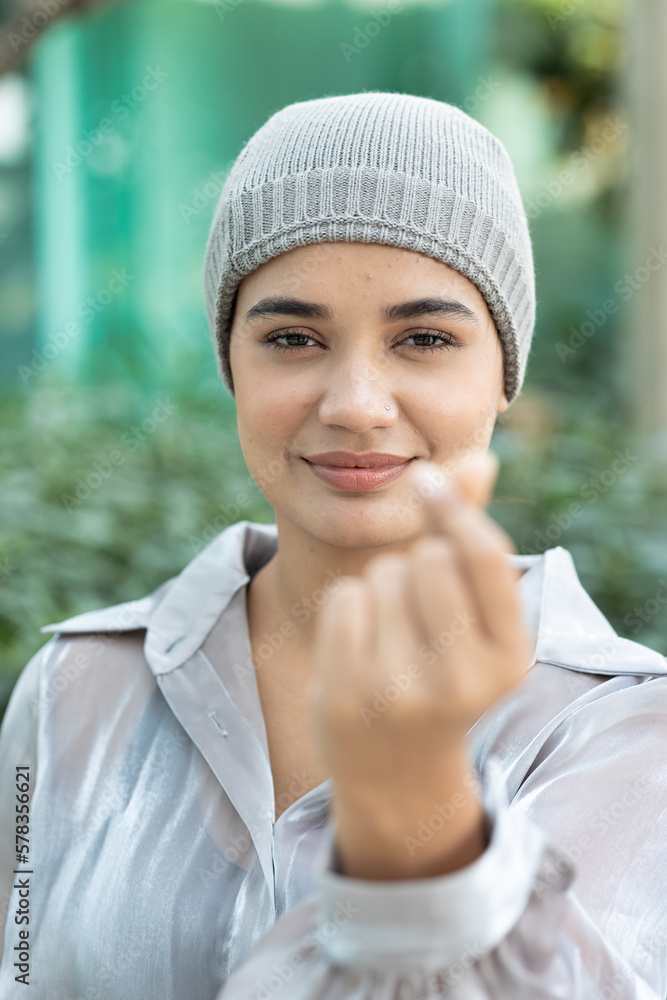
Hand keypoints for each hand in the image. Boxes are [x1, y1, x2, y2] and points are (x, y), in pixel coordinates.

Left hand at [309, 450, 531, 878]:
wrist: (395, 769)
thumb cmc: (441, 670)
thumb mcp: (472, 617)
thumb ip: (470, 536)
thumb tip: (479, 458)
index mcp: (509, 658)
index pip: (483, 556)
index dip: (453, 506)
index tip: (423, 475)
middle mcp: (463, 681)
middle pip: (426, 558)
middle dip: (415, 562)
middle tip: (416, 608)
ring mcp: (401, 693)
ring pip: (381, 575)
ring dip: (380, 586)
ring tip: (391, 636)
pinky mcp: (348, 697)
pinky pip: (344, 599)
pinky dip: (347, 607)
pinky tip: (358, 647)